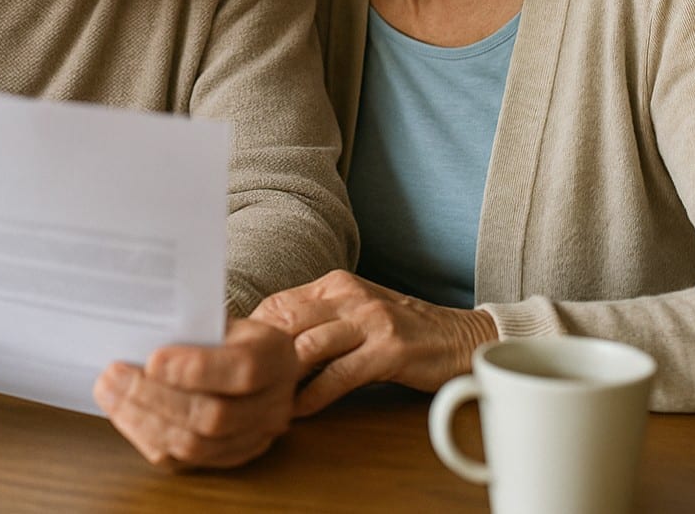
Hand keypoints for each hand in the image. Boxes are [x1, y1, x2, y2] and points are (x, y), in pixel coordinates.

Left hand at [93, 317, 296, 469]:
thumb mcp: (218, 316)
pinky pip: (184, 461)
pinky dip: (147, 438)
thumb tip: (139, 332)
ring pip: (197, 445)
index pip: (244, 370)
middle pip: (215, 415)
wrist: (246, 355)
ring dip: (144, 420)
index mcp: (276, 355)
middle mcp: (274, 403)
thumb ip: (189, 326)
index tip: (152, 359)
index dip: (197, 369)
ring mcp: (254, 437)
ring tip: (109, 392)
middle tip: (114, 375)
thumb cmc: (224, 332)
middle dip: (155, 397)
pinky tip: (124, 414)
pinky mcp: (228, 458)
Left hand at [250, 270, 497, 416]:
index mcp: (336, 284)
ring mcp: (371, 321)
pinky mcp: (390, 350)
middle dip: (259, 355)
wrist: (460, 338)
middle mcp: (350, 296)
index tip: (235, 359)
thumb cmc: (400, 329)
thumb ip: (316, 320)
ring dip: (282, 378)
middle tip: (241, 384)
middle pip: (286, 320)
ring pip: (309, 346)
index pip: (278, 302)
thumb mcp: (355, 313)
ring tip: (264, 401)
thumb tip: (264, 344)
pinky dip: (314, 396)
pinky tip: (299, 410)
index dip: (251, 333)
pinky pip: (340, 375)